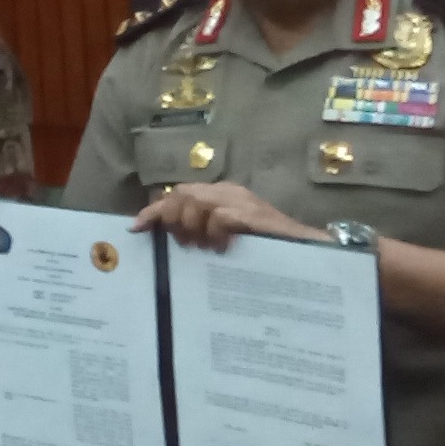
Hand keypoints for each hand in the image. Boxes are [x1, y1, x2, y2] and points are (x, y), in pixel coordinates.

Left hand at [132, 180, 319, 250]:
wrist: (309, 252)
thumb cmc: (267, 251)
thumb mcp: (227, 241)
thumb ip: (204, 234)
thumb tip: (172, 240)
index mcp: (221, 197)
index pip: (178, 194)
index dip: (154, 210)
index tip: (135, 227)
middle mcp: (229, 193)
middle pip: (182, 194)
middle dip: (172, 219)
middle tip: (184, 244)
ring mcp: (242, 201)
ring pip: (196, 201)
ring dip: (192, 227)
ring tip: (205, 248)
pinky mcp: (254, 214)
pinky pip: (219, 216)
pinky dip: (214, 232)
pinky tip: (222, 248)